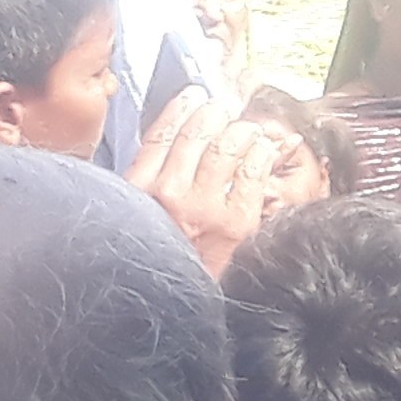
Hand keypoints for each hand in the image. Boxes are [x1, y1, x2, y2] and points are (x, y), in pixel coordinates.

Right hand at [125, 90, 291, 272]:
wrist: (175, 305)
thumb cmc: (157, 259)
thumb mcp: (137, 217)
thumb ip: (148, 183)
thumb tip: (173, 146)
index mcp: (139, 190)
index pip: (160, 135)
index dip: (181, 109)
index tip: (195, 95)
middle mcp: (170, 194)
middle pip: (196, 134)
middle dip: (215, 113)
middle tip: (226, 107)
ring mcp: (205, 206)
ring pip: (227, 147)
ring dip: (242, 130)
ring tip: (247, 128)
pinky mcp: (237, 220)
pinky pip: (253, 171)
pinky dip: (261, 153)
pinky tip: (264, 149)